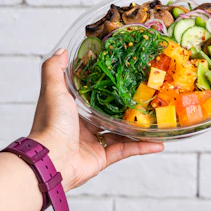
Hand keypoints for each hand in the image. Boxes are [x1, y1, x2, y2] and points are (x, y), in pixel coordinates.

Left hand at [29, 48, 163, 191]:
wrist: (52, 159)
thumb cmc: (52, 123)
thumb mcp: (53, 89)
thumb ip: (54, 69)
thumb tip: (62, 51)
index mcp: (72, 109)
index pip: (91, 95)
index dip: (105, 85)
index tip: (122, 74)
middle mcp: (83, 126)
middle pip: (109, 114)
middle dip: (126, 107)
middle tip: (145, 96)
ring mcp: (93, 142)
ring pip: (121, 133)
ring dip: (138, 127)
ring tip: (156, 118)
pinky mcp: (103, 158)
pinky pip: (126, 150)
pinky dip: (142, 147)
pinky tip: (158, 142)